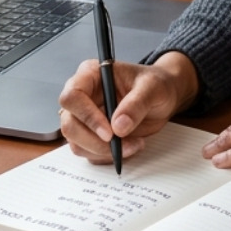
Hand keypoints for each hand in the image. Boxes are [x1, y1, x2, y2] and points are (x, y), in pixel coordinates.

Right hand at [58, 51, 198, 163]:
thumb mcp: (152, 88)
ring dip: (103, 151)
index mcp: (90, 75)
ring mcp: (84, 117)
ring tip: (133, 145)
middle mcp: (82, 96)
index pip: (72, 96)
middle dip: (94, 141)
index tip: (109, 132)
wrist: (162, 98)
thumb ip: (136, 104)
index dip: (87, 116)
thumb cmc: (155, 84)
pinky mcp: (91, 135)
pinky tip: (129, 147)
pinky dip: (107, 156)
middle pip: (69, 124)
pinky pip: (88, 152)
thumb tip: (118, 126)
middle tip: (122, 145)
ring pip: (76, 142)